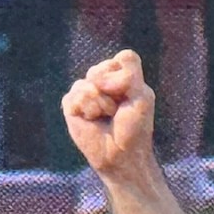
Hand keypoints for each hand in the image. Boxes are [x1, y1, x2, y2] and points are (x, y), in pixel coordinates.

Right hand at [63, 50, 157, 185]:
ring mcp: (84, 91)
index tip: (131, 98)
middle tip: (117, 111)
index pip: (123, 58)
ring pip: (89, 82)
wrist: (122, 155)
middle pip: (102, 68)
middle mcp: (101, 80)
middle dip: (114, 92)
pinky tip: (92, 120)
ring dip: (102, 104)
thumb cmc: (134, 128)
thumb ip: (129, 74)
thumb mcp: (142, 97)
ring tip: (105, 117)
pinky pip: (76, 96)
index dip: (127, 78)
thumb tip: (97, 79)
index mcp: (121, 75)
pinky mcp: (70, 104)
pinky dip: (88, 110)